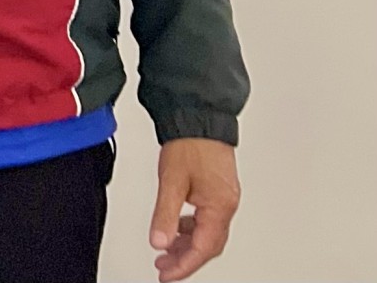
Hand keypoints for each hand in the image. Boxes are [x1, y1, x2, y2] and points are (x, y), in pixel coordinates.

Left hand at [149, 138, 240, 280]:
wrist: (199, 116)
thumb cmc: (190, 144)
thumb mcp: (171, 180)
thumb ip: (165, 214)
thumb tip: (159, 241)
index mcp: (219, 207)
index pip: (203, 248)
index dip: (184, 266)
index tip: (167, 275)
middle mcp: (226, 205)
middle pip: (208, 245)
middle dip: (186, 260)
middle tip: (164, 268)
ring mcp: (224, 197)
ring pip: (207, 232)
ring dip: (187, 244)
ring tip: (166, 249)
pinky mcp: (218, 189)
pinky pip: (207, 218)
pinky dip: (191, 228)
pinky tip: (176, 225)